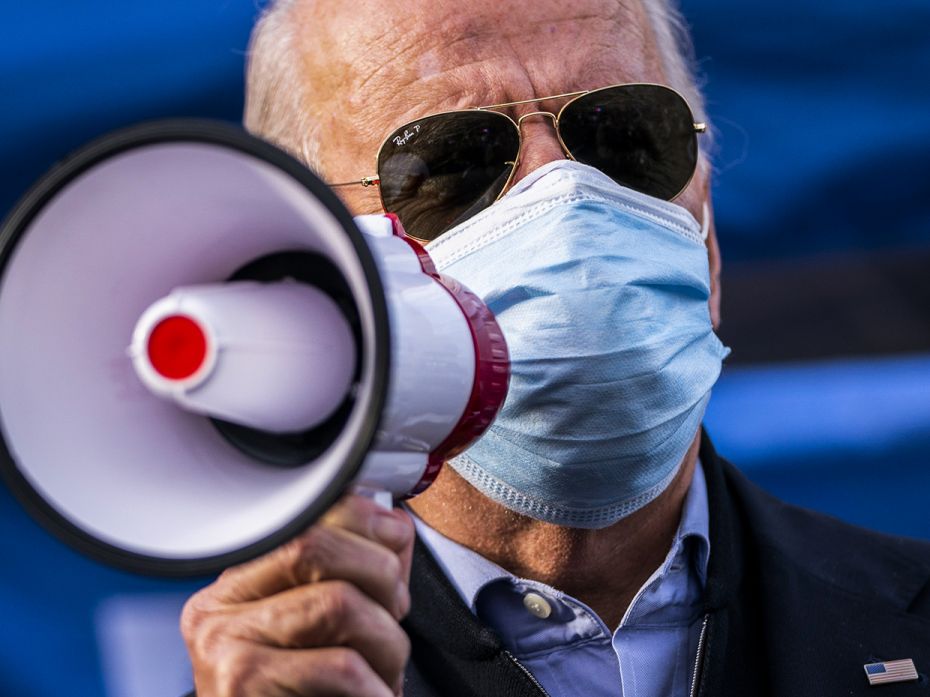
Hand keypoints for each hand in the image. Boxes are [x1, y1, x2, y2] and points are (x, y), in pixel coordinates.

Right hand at [180, 494, 414, 696]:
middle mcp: (217, 608)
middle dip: (381, 579)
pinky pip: (339, 666)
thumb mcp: (327, 629)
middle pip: (317, 547)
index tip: (396, 539)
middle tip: (394, 619)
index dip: (364, 520)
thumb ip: (356, 573)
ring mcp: (223, 648)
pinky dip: (377, 688)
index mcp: (237, 583)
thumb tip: (393, 527)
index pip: (303, 517)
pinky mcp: (241, 687)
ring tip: (384, 673)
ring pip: (337, 603)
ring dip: (386, 642)